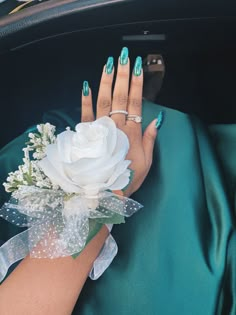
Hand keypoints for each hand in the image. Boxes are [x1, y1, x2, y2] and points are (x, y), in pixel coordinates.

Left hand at [81, 47, 159, 196]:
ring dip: (105, 81)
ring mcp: (100, 130)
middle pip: (119, 97)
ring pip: (103, 101)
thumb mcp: (147, 162)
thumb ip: (150, 139)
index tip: (138, 67)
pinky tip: (86, 85)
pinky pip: (84, 115)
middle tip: (124, 56)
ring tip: (108, 64)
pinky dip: (85, 100)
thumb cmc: (128, 177)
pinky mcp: (86, 135)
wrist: (105, 191)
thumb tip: (157, 120)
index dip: (137, 84)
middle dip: (122, 75)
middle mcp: (116, 127)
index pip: (135, 102)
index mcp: (132, 132)